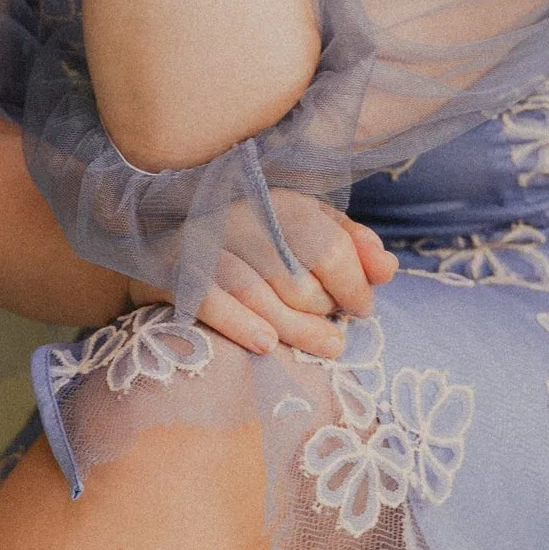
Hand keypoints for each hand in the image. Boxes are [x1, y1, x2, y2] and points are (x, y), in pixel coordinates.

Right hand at [135, 191, 395, 360]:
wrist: (160, 244)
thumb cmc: (249, 245)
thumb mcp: (303, 232)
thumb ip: (350, 244)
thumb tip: (388, 269)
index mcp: (279, 202)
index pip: (329, 244)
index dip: (354, 282)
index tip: (362, 308)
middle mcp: (241, 214)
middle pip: (295, 274)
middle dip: (322, 310)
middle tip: (334, 333)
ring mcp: (203, 240)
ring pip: (257, 292)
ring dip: (295, 328)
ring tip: (325, 348)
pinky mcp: (170, 268)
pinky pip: (208, 299)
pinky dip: (239, 324)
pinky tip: (266, 345)